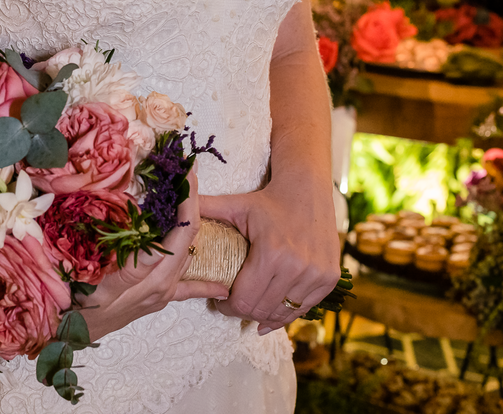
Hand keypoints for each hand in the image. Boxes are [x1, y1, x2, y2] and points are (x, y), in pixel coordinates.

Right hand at [75, 168, 232, 341]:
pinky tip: (222, 289)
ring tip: (190, 196)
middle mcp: (163, 284)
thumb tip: (160, 248)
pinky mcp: (155, 298)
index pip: (184, 232)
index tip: (190, 172)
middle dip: (193, 204)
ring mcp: (161, 292)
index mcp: (154, 276)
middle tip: (189, 173)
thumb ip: (132, 270)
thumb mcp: (101, 285)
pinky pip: (186, 289)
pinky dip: (204, 284)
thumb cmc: (78, 306)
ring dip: (192, 225)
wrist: (66, 333)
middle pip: (190, 238)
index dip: (189, 200)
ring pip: (187, 254)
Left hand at [200, 177, 339, 334]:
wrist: (307, 190)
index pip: (243, 300)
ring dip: (265, 313)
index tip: (220, 300)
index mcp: (271, 253)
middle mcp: (298, 267)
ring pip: (283, 313)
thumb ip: (203, 210)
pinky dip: (286, 312)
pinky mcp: (329, 279)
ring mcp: (317, 275)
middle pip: (261, 310)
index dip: (226, 306)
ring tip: (253, 302)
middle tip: (233, 302)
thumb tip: (173, 205)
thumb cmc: (266, 200)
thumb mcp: (234, 205)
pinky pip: (304, 308)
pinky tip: (273, 309)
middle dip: (243, 311)